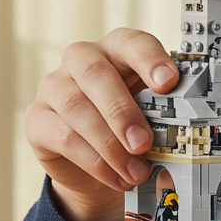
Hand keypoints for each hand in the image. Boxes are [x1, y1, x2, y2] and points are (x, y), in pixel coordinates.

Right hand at [24, 28, 179, 220]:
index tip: (168, 83)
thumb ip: (162, 113)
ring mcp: (54, 87)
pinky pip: (63, 136)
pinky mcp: (37, 119)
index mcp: (116, 52)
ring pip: (76, 106)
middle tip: (143, 142)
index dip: (150, 59)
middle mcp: (80, 61)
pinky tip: (116, 178)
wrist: (96, 168)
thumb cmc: (128, 130)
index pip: (131, 42)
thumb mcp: (150, 116)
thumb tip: (184, 129)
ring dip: (110, 145)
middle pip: (95, 73)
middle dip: (122, 111)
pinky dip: (95, 162)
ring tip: (136, 172)